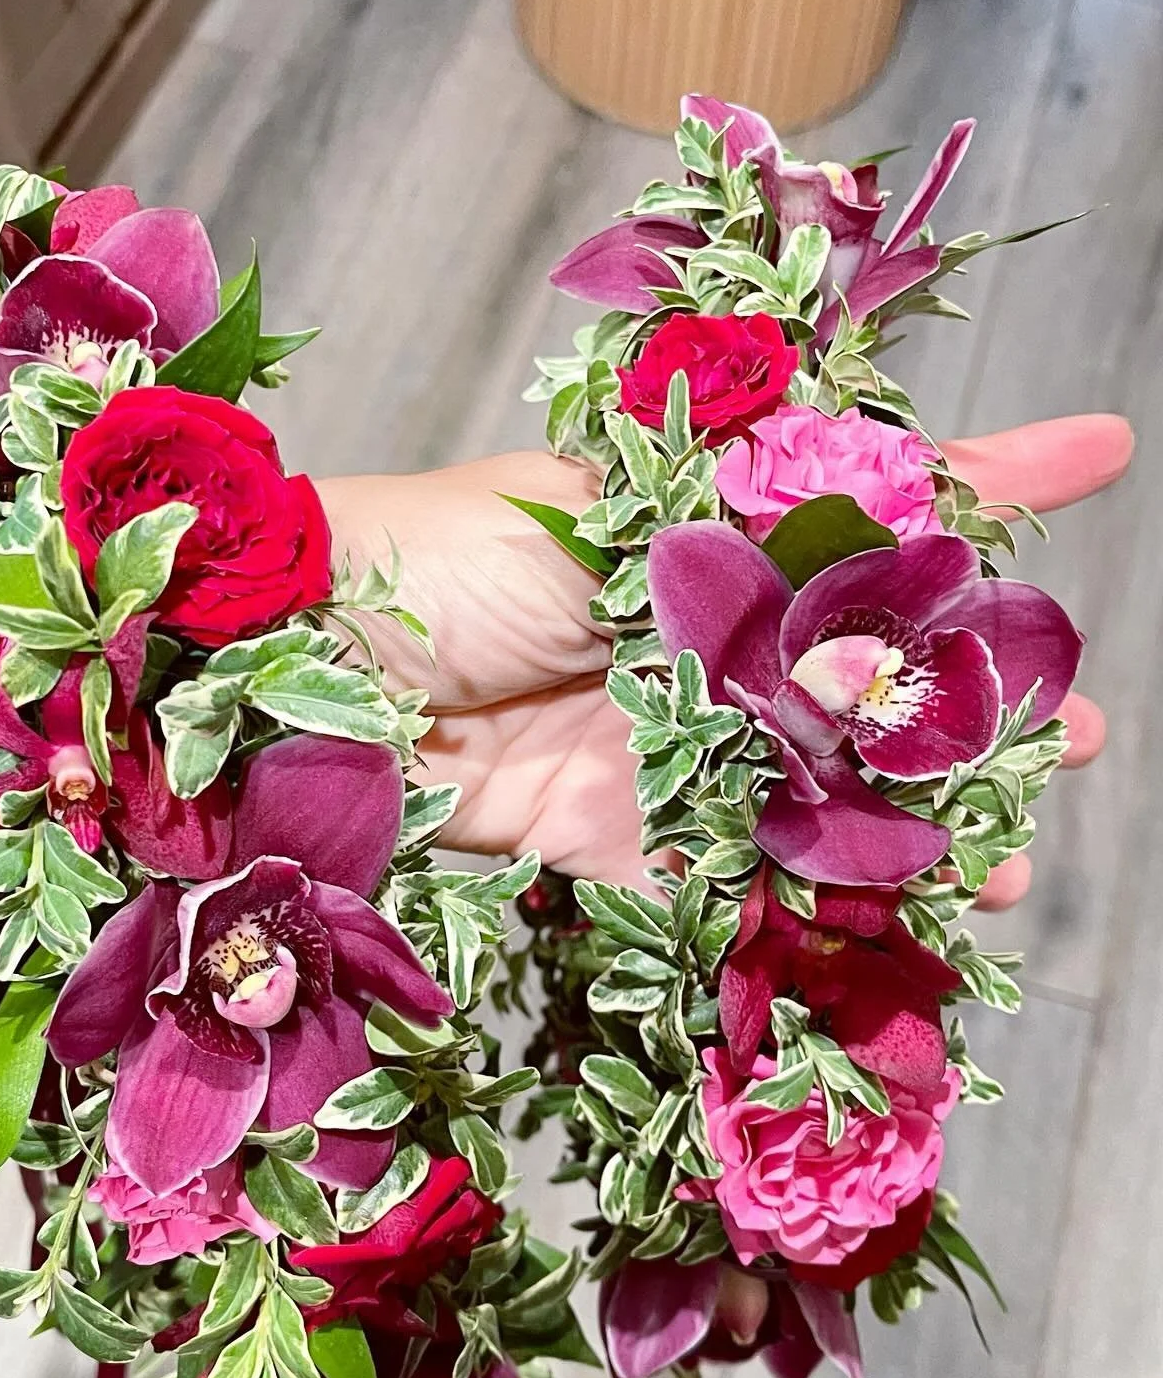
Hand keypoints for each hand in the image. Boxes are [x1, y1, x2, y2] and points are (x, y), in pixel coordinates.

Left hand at [318, 414, 1132, 902]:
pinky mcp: (603, 834)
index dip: (985, 483)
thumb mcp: (603, 519)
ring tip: (1008, 858)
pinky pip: (716, 877)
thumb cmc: (439, 558)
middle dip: (970, 702)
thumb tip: (887, 500)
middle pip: (857, 671)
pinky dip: (793, 905)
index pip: (863, 503)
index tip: (1102, 451)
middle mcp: (690, 638)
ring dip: (910, 825)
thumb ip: (736, 534)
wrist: (295, 669)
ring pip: (810, 788)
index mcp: (693, 535)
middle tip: (1079, 737)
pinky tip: (883, 925)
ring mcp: (656, 741)